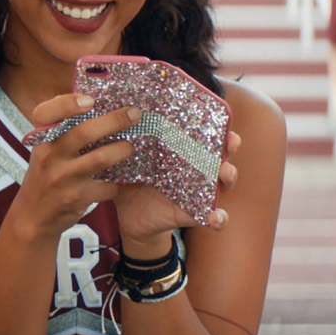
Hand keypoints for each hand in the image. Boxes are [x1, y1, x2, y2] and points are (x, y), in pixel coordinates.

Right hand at [16, 94, 138, 242]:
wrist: (33, 216)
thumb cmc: (46, 174)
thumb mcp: (46, 150)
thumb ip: (63, 130)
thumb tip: (97, 103)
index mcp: (41, 139)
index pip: (45, 113)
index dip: (67, 103)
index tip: (90, 99)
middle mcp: (49, 155)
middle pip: (84, 132)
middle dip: (114, 120)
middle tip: (135, 114)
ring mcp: (62, 177)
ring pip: (100, 158)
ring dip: (122, 150)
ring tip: (131, 147)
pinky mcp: (76, 198)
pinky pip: (106, 186)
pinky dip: (116, 182)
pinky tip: (119, 180)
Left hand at [113, 130, 241, 257]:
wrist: (128, 214)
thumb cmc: (129, 179)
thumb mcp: (124, 160)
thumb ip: (119, 143)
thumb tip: (106, 118)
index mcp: (177, 149)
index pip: (201, 132)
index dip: (214, 123)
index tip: (219, 116)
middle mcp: (192, 167)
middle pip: (219, 152)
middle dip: (228, 145)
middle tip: (229, 140)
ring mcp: (196, 189)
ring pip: (222, 181)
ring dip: (228, 175)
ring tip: (224, 172)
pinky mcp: (193, 212)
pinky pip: (212, 217)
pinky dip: (218, 218)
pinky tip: (216, 218)